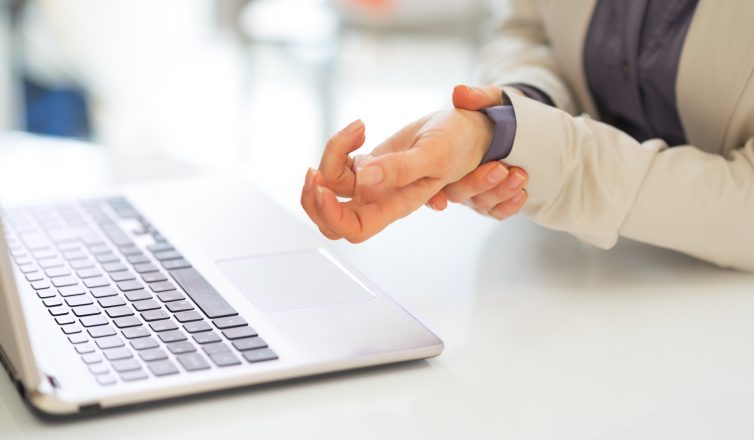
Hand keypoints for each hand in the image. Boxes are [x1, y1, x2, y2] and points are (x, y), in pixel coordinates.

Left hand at [301, 109, 493, 241]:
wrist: (467, 128)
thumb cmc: (459, 145)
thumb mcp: (434, 155)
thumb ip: (401, 169)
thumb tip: (363, 178)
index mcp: (396, 204)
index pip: (354, 229)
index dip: (332, 217)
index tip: (324, 189)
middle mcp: (380, 198)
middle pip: (331, 219)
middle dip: (313, 199)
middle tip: (315, 171)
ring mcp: (372, 181)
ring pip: (330, 188)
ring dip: (328, 159)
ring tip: (356, 131)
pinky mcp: (369, 162)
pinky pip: (339, 163)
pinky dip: (339, 145)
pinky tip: (360, 128)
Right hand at [426, 85, 528, 220]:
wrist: (517, 125)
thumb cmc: (494, 112)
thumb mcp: (490, 99)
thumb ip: (476, 97)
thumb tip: (460, 93)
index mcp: (439, 153)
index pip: (426, 179)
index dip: (431, 193)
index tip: (440, 199)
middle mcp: (451, 178)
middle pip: (456, 193)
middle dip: (477, 184)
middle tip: (498, 168)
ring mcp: (471, 192)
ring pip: (480, 203)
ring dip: (500, 192)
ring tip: (518, 175)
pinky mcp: (491, 201)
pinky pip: (496, 211)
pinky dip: (509, 205)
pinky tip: (521, 193)